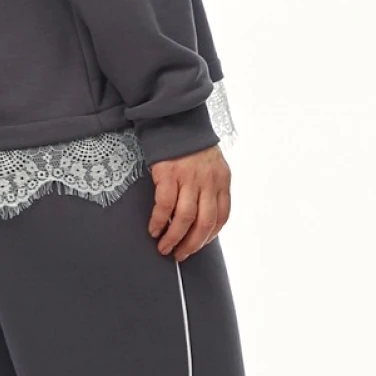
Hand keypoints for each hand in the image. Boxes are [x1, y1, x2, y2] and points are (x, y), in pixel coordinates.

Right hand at [148, 143, 229, 259]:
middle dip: (192, 244)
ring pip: (185, 218)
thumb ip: (209, 189)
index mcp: (221, 180)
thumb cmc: (190, 147)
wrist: (175, 120)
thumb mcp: (210, 166)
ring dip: (174, 238)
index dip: (209, 236)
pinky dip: (159, 221)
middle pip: (204, 222)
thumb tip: (199, 220)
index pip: (222, 217)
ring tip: (165, 247)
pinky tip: (154, 229)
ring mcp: (189, 177)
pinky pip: (165, 205)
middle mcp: (208, 181)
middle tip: (180, 255)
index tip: (197, 245)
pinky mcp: (168, 174)